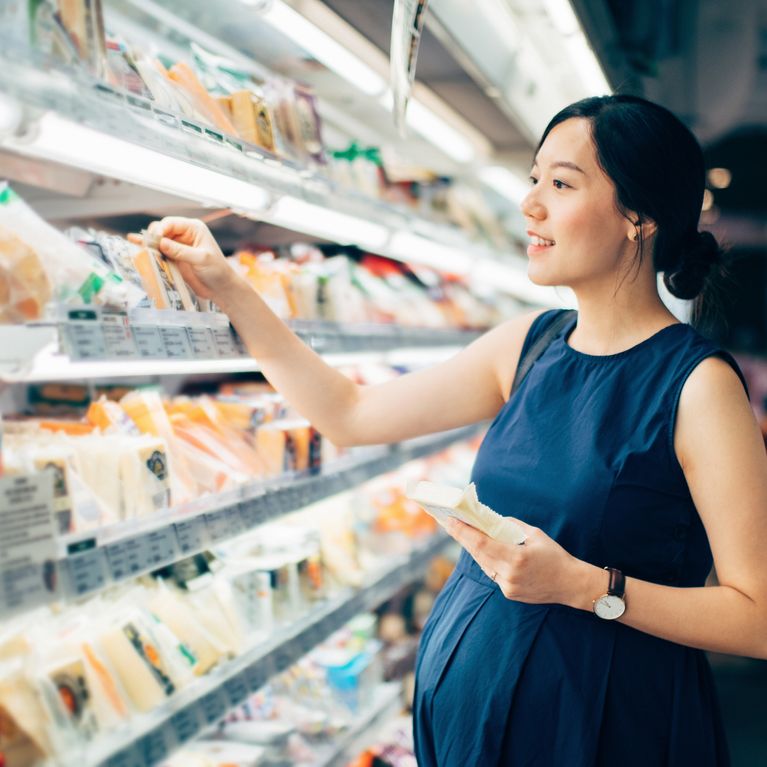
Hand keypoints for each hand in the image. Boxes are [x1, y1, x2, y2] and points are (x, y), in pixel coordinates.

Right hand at [128, 217, 240, 300]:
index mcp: (194, 228)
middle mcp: (184, 234)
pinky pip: (158, 251)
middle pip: (161, 229)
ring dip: (148, 243)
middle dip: (153, 236)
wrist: (221, 288)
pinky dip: (148, 249)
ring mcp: (177, 246)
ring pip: (157, 240)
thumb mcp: (201, 259)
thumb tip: (161, 243)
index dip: (160, 229)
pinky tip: (135, 244)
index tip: (154, 240)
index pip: (171, 223)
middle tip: (149, 248)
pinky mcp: (173, 258)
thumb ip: (181, 251)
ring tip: (137, 245)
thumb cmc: (217, 271)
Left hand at [444, 517, 588, 606]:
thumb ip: (512, 527)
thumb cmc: (555, 556)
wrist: (571, 584)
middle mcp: (509, 574)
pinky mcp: (509, 593)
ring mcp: (508, 586)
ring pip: (483, 564)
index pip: (482, 544)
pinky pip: (492, 573)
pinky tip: (481, 550)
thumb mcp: (536, 535)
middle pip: (478, 554)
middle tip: (449, 523)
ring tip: (461, 532)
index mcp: (517, 558)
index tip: (451, 521)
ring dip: (472, 549)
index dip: (464, 532)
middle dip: (462, 537)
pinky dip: (486, 560)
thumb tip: (492, 520)